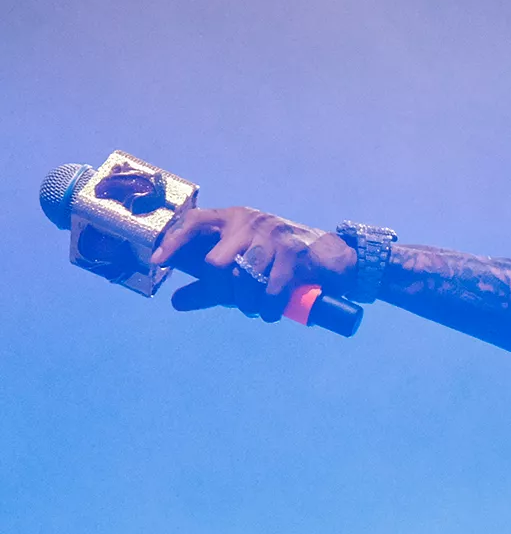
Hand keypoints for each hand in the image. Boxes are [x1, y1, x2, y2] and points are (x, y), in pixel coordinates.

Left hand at [149, 205, 357, 321]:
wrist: (329, 258)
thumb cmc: (279, 263)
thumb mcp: (242, 269)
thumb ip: (210, 286)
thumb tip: (176, 301)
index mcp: (230, 219)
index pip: (193, 223)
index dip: (174, 241)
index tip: (159, 262)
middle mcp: (247, 221)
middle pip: (217, 264)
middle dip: (225, 293)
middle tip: (238, 304)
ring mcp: (271, 235)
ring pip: (245, 278)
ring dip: (249, 304)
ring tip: (259, 310)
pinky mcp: (293, 252)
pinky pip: (272, 288)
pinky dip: (269, 308)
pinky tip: (271, 313)